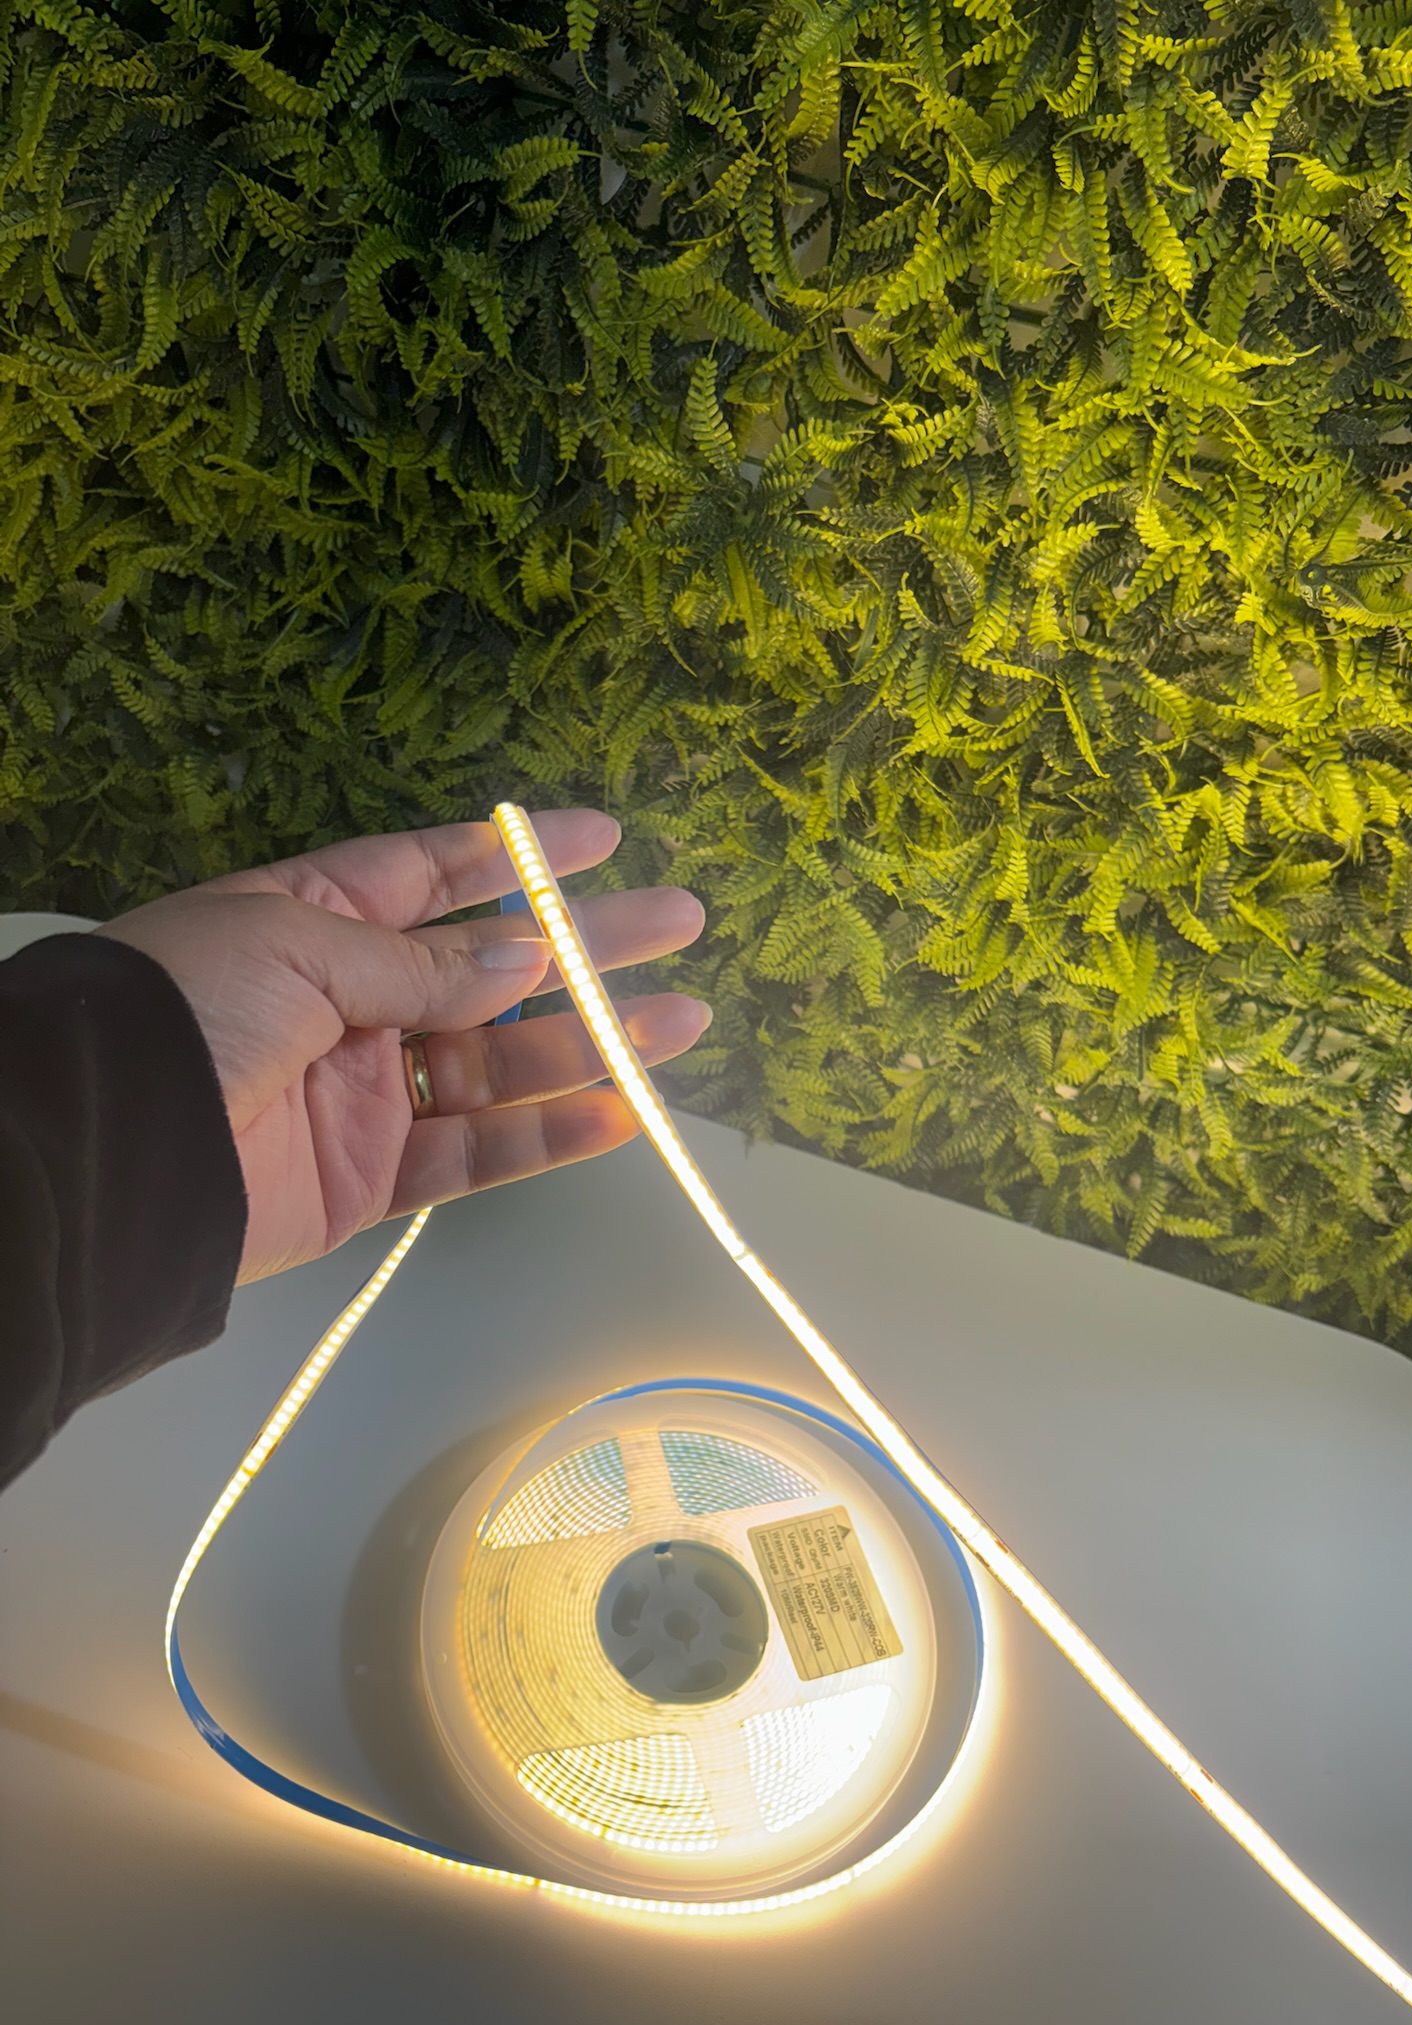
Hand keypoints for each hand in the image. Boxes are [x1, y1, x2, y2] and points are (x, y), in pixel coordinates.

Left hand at [92, 810, 708, 1283]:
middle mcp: (351, 999)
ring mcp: (367, 1090)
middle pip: (492, 967)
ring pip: (502, 1061)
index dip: (517, 854)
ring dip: (594, 1040)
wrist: (106, 1155)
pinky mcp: (374, 1176)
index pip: (433, 872)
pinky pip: (476, 1151)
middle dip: (588, 944)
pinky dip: (548, 1134)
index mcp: (315, 918)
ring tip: (682, 1017)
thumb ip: (419, 962)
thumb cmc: (189, 1013)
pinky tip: (621, 1109)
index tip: (601, 837)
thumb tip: (525, 957)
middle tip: (680, 920)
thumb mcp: (296, 948)